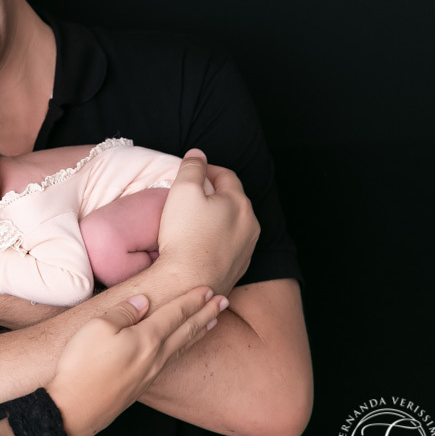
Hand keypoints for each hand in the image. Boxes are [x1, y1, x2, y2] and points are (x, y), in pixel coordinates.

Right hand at [45, 286, 227, 435]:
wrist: (74, 409)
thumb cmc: (81, 366)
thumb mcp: (97, 327)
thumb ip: (124, 312)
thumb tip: (144, 301)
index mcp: (147, 338)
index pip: (176, 313)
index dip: (193, 299)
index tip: (209, 289)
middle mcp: (155, 356)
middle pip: (187, 330)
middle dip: (206, 313)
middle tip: (224, 301)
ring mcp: (150, 372)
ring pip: (182, 347)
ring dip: (200, 331)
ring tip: (214, 322)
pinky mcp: (142, 385)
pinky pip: (173, 360)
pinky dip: (186, 348)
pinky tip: (183, 347)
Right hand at [154, 149, 258, 293]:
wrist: (190, 281)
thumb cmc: (186, 235)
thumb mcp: (183, 191)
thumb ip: (192, 168)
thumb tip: (198, 154)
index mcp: (239, 202)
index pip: (226, 176)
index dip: (207, 169)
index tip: (192, 172)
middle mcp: (250, 224)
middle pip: (232, 199)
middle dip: (213, 194)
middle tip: (190, 196)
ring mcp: (247, 248)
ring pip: (233, 223)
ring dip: (217, 217)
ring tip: (195, 221)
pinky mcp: (239, 267)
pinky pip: (230, 245)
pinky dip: (218, 239)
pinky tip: (201, 244)